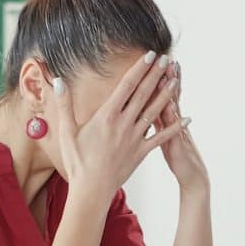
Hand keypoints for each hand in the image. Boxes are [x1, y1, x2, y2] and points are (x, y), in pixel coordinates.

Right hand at [53, 51, 187, 201]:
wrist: (91, 190)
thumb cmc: (77, 161)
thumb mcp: (66, 131)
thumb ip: (64, 104)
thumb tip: (57, 81)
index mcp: (107, 116)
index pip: (127, 85)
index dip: (140, 68)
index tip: (150, 55)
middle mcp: (124, 124)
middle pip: (144, 94)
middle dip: (156, 75)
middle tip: (168, 59)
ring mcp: (135, 138)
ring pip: (155, 111)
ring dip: (167, 94)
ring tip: (176, 79)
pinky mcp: (142, 151)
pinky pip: (161, 137)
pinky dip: (174, 128)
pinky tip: (187, 118)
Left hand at [153, 60, 208, 193]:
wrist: (194, 176)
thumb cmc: (178, 156)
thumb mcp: (166, 135)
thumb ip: (159, 120)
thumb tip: (146, 105)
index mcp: (168, 119)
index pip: (163, 93)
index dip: (160, 78)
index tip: (157, 60)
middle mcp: (174, 121)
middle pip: (169, 95)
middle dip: (168, 77)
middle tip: (167, 58)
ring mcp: (177, 131)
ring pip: (174, 108)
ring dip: (173, 91)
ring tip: (171, 74)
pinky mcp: (177, 145)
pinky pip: (174, 128)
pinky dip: (174, 117)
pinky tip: (171, 106)